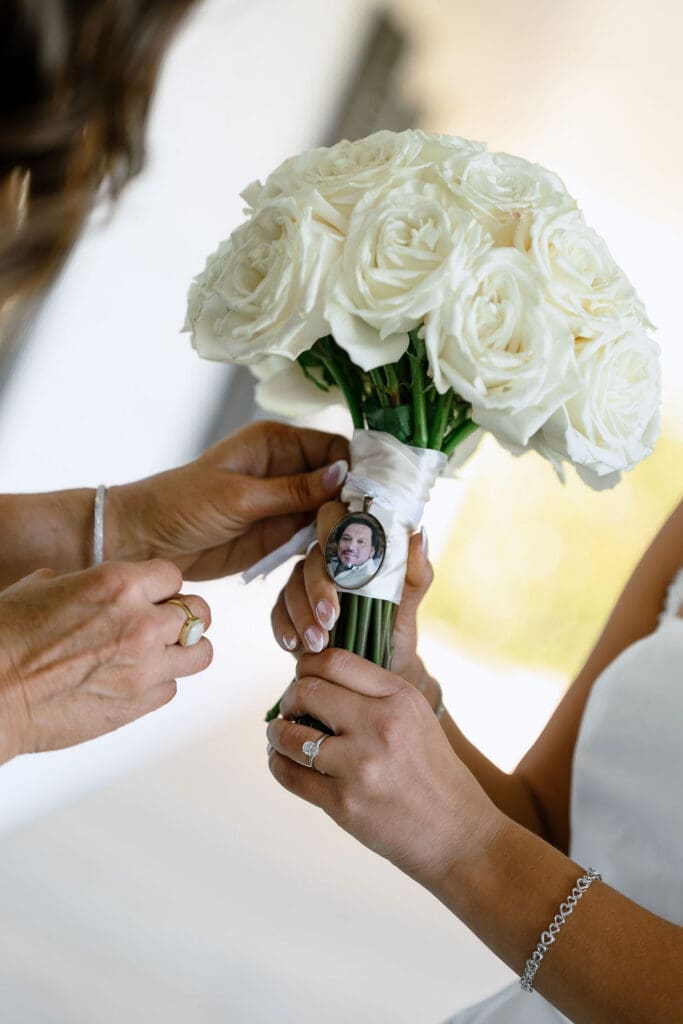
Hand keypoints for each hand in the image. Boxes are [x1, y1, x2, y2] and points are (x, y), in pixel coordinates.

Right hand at [0, 560, 211, 761]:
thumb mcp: (46, 586)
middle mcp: (141, 623)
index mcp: (119, 585)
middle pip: (199, 612)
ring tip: (162, 653)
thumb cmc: (7, 638)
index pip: (173, 575)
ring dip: (184, 651)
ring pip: (200, 653)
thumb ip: (88, 584)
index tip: (153, 594)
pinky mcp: (139, 704)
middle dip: (183, 616)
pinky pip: (171, 688)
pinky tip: (133, 680)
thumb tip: (95, 588)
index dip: (161, 586)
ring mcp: (145, 667)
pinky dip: (158, 683)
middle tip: (164, 624)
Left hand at [108, 422, 348, 579]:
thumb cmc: (181, 504)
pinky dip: (327, 552)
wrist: (145, 541)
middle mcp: (288, 470)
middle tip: (372, 534)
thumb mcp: (239, 497)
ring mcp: (286, 504)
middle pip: (339, 484)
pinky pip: (315, 540)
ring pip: (331, 515)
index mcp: (276, 443)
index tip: (376, 496)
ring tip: (361, 556)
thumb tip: (343, 474)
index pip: (333, 449)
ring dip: (343, 534)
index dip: (357, 470)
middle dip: (355, 506)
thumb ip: (292, 490)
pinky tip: (344, 566)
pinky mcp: (280, 535)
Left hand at [267, 649, 500, 884]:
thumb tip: (318, 679)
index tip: (302, 677)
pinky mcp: (343, 803)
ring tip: (281, 735)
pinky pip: (290, 774)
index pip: (335, 661)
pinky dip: (278, 764)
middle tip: (290, 708)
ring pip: (291, 734)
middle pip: (307, 691)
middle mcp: (379, 725)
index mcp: (400, 697)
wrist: (458, 834)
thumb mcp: (416, 717)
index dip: (307, 665)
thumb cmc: (433, 773)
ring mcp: (359, 765)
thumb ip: (374, 694)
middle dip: (289, 697)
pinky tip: (282, 760)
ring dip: (277, 733)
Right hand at [270, 500, 431, 682]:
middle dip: (319, 588)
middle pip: (311, 559)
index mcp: (352, 545)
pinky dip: (284, 629)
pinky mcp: (289, 610)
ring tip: (318, 643)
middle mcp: (324, 560)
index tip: (342, 553)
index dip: (332, 529)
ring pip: (291, 588)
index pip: (334, 519)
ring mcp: (303, 584)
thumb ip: (415, 571)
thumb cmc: (397, 623)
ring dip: (303, 615)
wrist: (385, 663)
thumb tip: (419, 536)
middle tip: (331, 618)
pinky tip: (294, 645)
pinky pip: (278, 613)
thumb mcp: (410, 599)